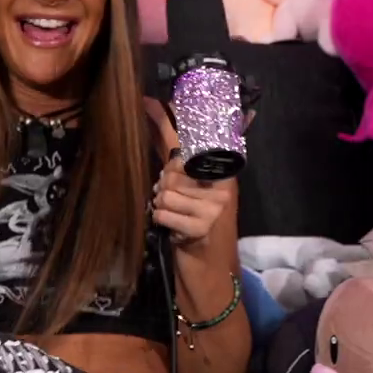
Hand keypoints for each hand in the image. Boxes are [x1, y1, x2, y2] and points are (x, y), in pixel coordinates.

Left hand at [145, 98, 237, 246]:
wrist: (212, 273)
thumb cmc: (201, 231)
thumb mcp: (196, 196)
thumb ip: (181, 167)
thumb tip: (172, 141)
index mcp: (225, 176)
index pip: (196, 143)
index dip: (169, 120)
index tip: (148, 99)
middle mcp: (223, 188)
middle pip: (172, 171)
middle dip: (165, 187)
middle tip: (177, 205)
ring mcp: (213, 208)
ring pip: (164, 193)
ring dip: (162, 208)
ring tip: (178, 219)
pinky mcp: (200, 227)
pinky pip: (162, 213)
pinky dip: (161, 223)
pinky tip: (175, 231)